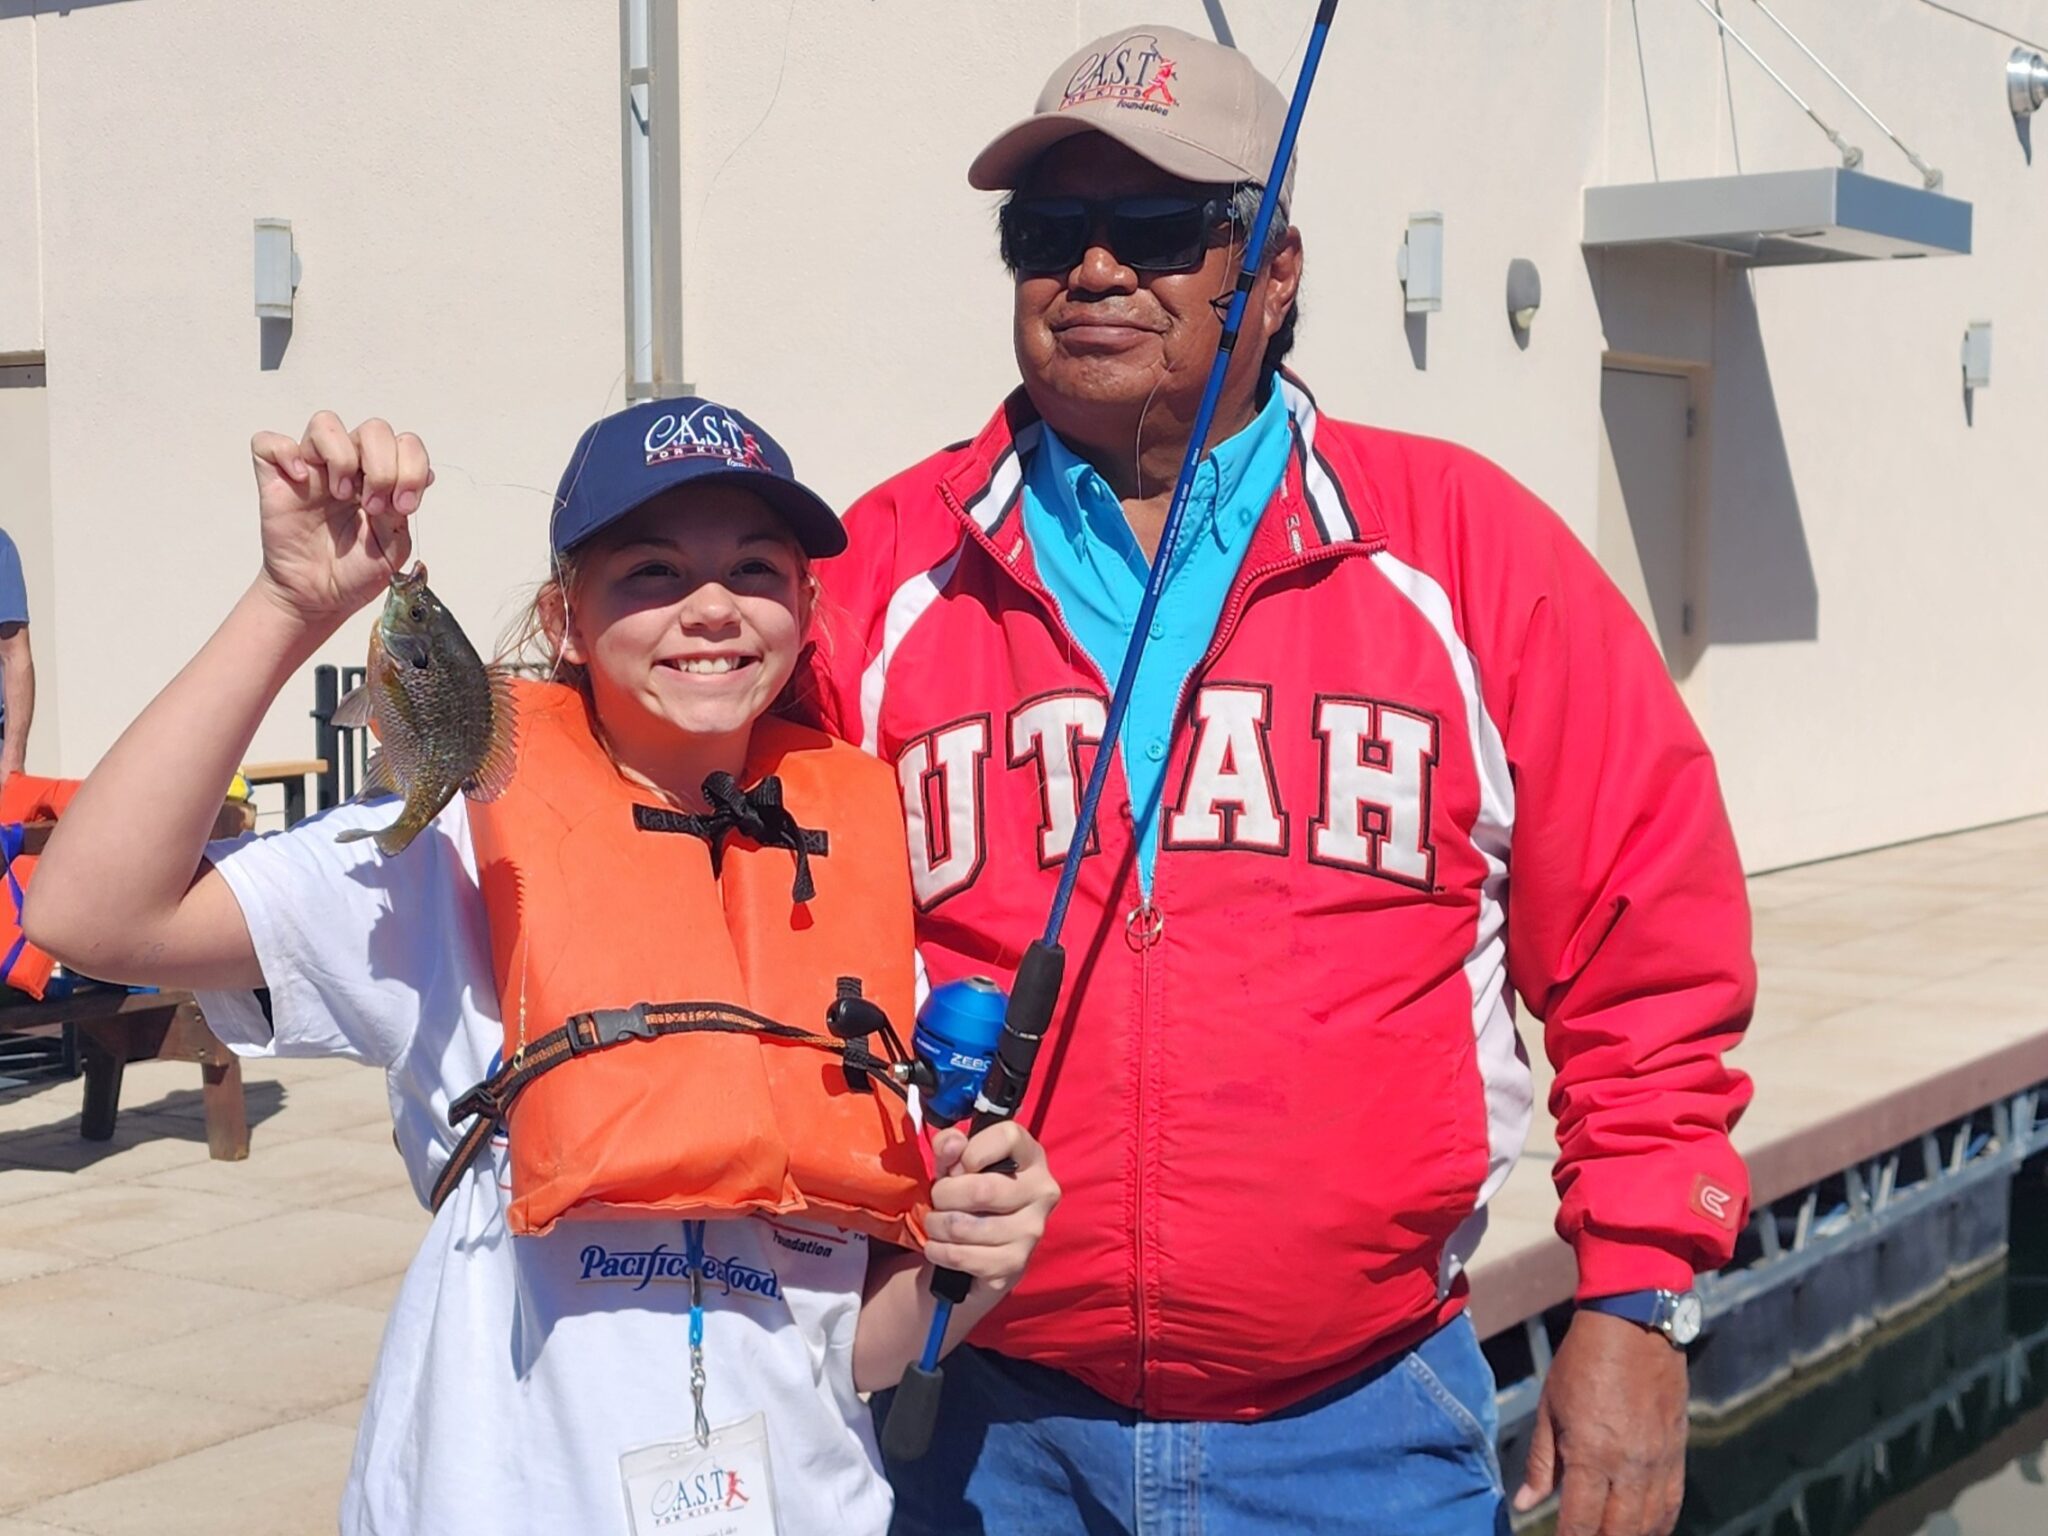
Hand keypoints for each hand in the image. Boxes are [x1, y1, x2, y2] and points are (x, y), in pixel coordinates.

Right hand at [250, 411, 433, 626]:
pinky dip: (285, 453)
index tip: (403, 506)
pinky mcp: (277, 479)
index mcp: (383, 479)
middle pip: (374, 428)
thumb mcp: (393, 548)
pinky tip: (301, 480)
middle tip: (373, 505)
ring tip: (341, 495)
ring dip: (341, 456)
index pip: (406, 444)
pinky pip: (268, 443)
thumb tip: (423, 476)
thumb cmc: (354, 572)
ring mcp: (313, 469)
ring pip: (325, 423)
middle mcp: (350, 467)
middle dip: (382, 465)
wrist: (318, 598)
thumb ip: (401, 512)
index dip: (412, 467)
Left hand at [922, 1120, 1059, 1298]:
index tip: (957, 1166)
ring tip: (935, 1223)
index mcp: (1032, 1157)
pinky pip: (963, 1257)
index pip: (1009, 1137)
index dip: (972, 1150)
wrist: (982, 1246)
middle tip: (937, 1199)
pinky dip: (939, 1251)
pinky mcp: (1014, 1263)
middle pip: (982, 1190)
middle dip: (944, 1195)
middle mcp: (1041, 1192)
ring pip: (966, 1227)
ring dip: (937, 1225)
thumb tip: (950, 1145)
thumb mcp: (957, 1162)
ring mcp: (1031, 1231)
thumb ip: (949, 1145)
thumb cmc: (970, 1193)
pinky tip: (938, 1247)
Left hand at [1514, 1310, 1688, 1534]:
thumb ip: (1541, 1463)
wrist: (1635, 1326)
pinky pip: (1672, 1504)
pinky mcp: (1678, 1454)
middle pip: (1619, 1531)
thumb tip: (1525, 1503)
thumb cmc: (1582, 1363)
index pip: (1581, 1522)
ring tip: (1608, 1535)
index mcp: (1592, 1454)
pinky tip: (1643, 1528)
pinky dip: (1658, 1524)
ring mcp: (1659, 1463)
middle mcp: (1630, 1467)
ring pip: (1650, 1525)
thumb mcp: (1550, 1409)